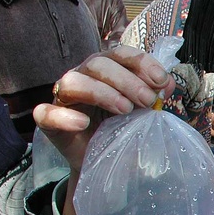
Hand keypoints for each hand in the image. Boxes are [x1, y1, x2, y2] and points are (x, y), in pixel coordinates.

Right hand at [33, 46, 173, 214]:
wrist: (104, 160)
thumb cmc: (123, 129)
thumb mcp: (142, 112)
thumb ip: (154, 95)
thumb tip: (168, 83)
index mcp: (106, 70)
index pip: (120, 53)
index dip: (141, 63)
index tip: (161, 81)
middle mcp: (83, 77)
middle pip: (98, 64)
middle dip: (127, 81)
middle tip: (147, 101)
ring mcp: (64, 98)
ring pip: (73, 82)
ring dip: (102, 93)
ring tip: (125, 110)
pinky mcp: (50, 122)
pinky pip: (45, 113)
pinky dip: (63, 116)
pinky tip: (83, 123)